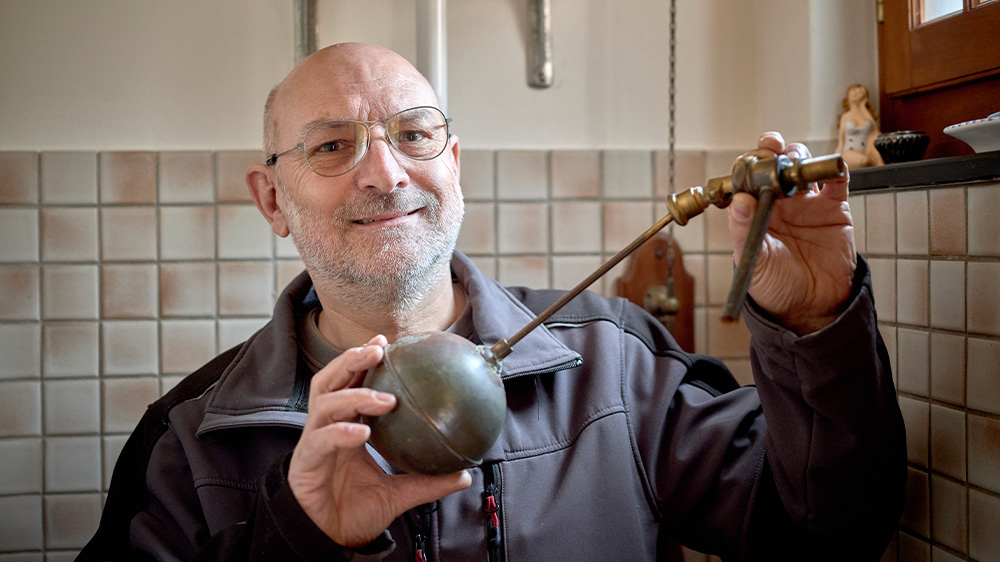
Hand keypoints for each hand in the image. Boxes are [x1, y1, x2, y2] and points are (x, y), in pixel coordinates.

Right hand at [288, 335, 471, 547]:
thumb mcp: (398, 493)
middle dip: (352, 360)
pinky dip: (341, 432)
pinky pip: (321, 440)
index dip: (364, 360)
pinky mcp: (305, 462)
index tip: (388, 344)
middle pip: (331, 380)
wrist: (327, 539)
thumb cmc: (354, 510)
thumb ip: (427, 481)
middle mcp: (326, 426)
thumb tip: (463, 474)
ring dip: (354, 394)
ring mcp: (314, 442)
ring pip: (325, 403)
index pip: (351, 383)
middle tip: (379, 349)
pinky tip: (362, 431)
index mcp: (345, 425)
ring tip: (382, 396)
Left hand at [727, 132, 856, 334]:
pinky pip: (836, 181)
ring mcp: (807, 203)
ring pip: (802, 165)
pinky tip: (829, 167)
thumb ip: (745, 231)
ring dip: (798, 155)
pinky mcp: (834, 208)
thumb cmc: (776, 287)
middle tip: (770, 148)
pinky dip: (834, 168)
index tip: (747, 161)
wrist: (811, 308)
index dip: (746, 166)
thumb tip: (739, 201)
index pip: (747, 180)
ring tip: (794, 162)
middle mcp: (779, 203)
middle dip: (770, 150)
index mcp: (755, 213)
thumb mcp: (754, 261)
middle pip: (773, 164)